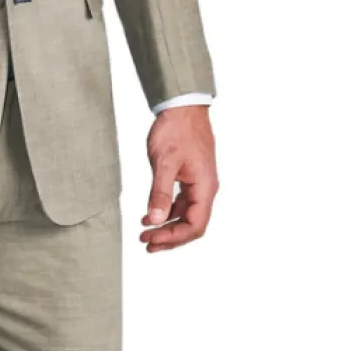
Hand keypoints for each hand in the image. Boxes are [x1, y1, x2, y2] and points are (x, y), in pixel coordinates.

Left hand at [141, 105, 218, 251]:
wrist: (182, 107)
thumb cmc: (176, 130)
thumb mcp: (164, 161)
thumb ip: (159, 192)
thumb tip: (155, 220)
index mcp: (205, 188)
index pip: (194, 225)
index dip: (173, 238)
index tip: (151, 240)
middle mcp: (205, 189)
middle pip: (191, 225)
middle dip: (169, 237)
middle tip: (146, 243)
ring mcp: (198, 183)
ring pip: (185, 215)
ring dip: (166, 226)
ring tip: (145, 233)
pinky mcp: (190, 177)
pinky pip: (181, 202)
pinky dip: (166, 211)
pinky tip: (149, 215)